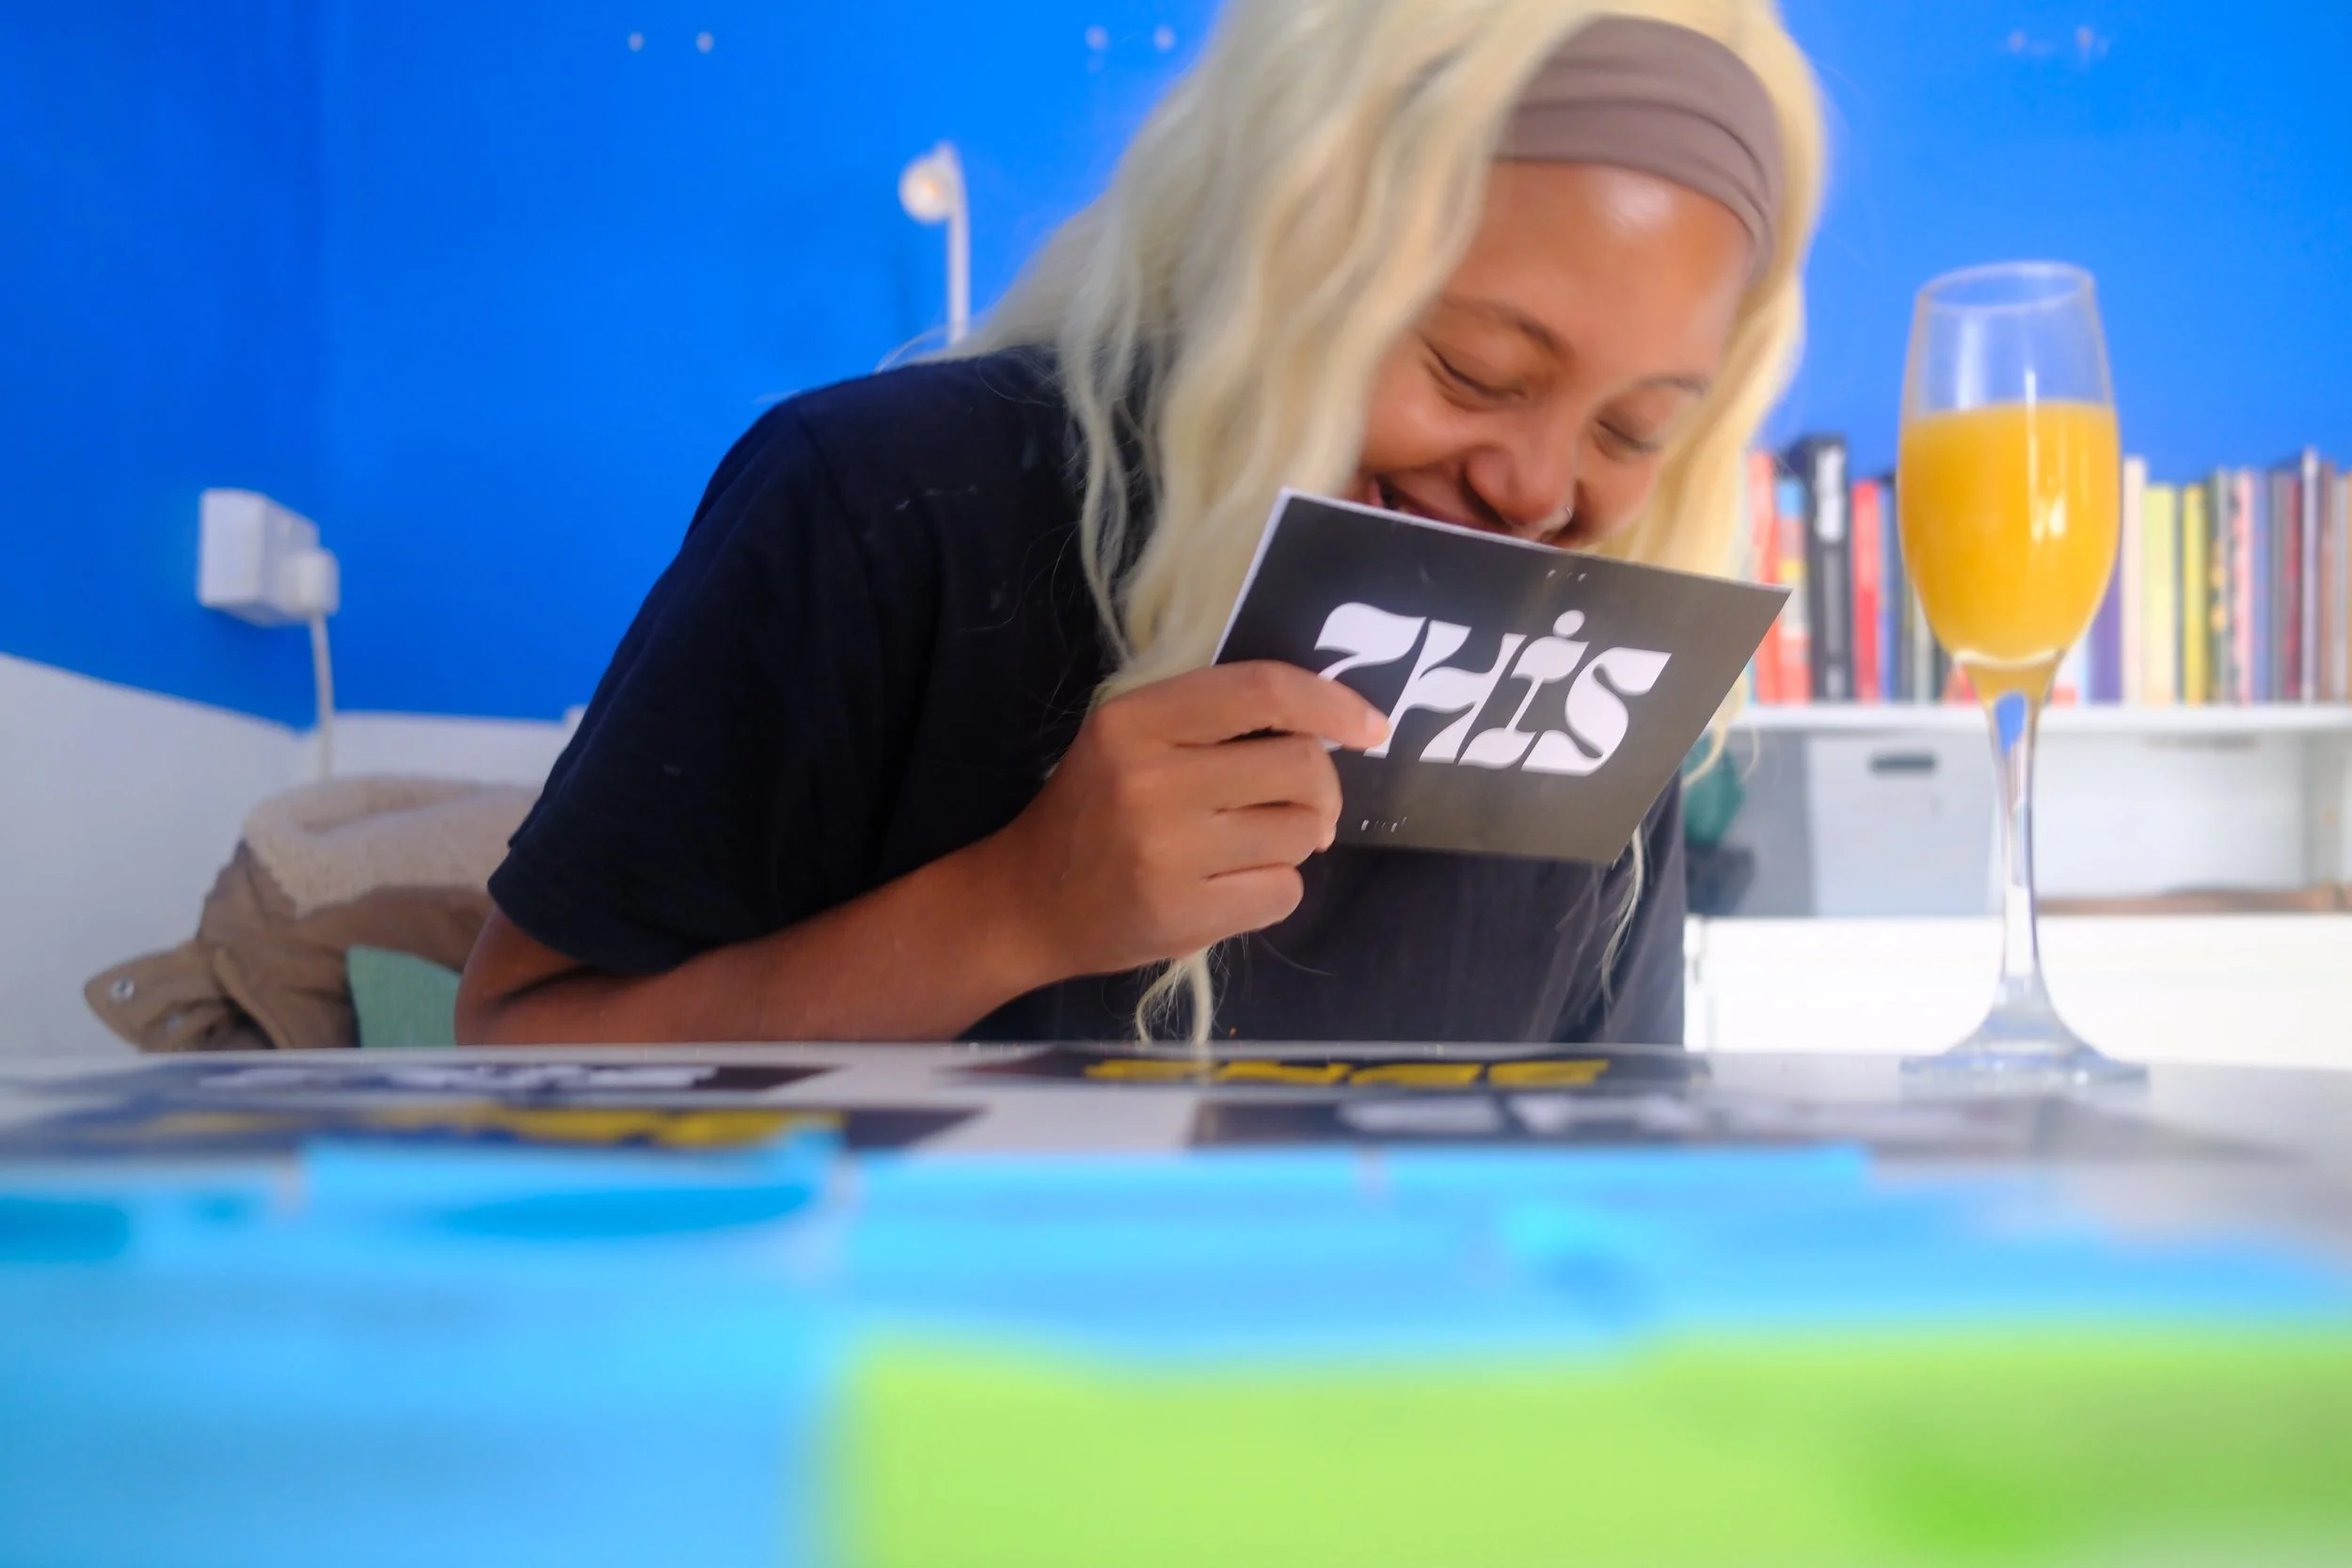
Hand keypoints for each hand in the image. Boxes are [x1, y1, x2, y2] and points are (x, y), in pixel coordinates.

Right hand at [985, 661, 1387, 979]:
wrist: (1027, 904)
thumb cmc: (1094, 812)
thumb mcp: (1130, 741)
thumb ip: (1211, 721)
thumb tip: (1328, 726)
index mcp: (1135, 722)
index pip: (1262, 692)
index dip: (1331, 702)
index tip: (1370, 726)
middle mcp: (1149, 781)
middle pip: (1299, 764)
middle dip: (1321, 787)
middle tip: (1302, 804)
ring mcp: (1166, 854)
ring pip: (1301, 832)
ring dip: (1297, 840)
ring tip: (1252, 847)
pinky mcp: (1182, 917)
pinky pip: (1284, 892)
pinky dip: (1276, 889)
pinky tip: (1233, 887)